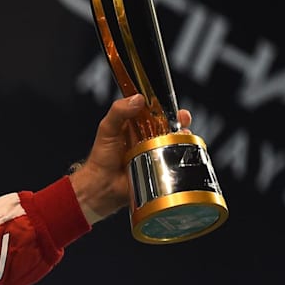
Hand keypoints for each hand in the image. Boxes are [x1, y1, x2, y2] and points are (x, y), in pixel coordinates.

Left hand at [70, 94, 192, 223]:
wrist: (103, 186)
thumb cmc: (101, 157)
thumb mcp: (107, 129)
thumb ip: (118, 112)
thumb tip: (137, 99)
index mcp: (135, 124)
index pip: (153, 110)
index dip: (163, 105)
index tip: (169, 102)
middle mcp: (147, 137)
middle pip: (169, 124)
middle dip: (180, 120)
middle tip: (182, 119)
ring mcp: (155, 151)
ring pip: (175, 140)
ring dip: (182, 137)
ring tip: (180, 136)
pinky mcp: (160, 166)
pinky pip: (175, 158)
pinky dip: (181, 155)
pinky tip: (180, 153)